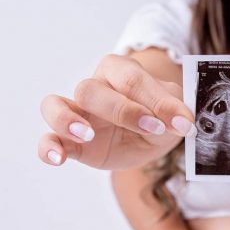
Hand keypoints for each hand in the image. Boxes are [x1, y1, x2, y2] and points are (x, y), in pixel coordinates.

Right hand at [37, 54, 195, 168]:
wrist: (151, 138)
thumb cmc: (160, 116)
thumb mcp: (174, 113)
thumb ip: (175, 112)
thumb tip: (182, 120)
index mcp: (120, 71)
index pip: (131, 78)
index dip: (154, 99)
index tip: (178, 122)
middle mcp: (94, 87)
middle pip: (91, 89)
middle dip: (122, 110)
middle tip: (152, 128)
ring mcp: (78, 113)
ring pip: (55, 105)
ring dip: (67, 119)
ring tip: (87, 135)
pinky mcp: (70, 141)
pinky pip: (48, 140)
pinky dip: (47, 147)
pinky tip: (58, 158)